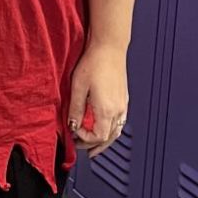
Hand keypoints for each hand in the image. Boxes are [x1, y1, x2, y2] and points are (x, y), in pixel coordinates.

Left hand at [67, 41, 128, 158]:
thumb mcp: (78, 87)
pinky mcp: (124, 99)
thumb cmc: (93, 64)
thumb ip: (76, 110)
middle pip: (109, 138)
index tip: (74, 133)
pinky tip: (104, 128)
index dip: (85, 139)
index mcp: (106, 110)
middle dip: (95, 145)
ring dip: (105, 141)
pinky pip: (120, 122)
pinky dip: (111, 130)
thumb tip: (73, 126)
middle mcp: (118, 110)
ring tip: (94, 146)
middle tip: (83, 149)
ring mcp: (123, 105)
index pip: (98, 137)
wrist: (109, 48)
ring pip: (117, 132)